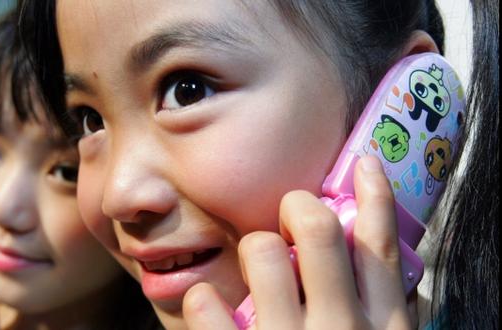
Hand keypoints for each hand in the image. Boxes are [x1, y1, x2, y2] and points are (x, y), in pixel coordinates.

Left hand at [183, 156, 415, 328]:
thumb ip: (382, 315)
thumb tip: (378, 264)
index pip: (379, 247)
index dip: (372, 196)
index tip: (361, 163)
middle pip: (317, 231)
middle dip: (299, 207)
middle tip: (290, 215)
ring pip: (261, 253)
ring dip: (255, 249)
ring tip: (257, 268)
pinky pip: (209, 308)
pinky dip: (204, 299)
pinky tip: (210, 304)